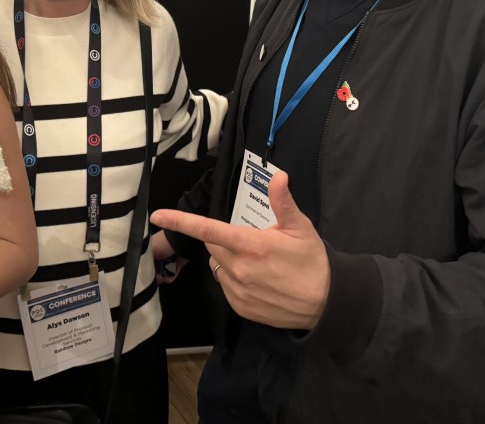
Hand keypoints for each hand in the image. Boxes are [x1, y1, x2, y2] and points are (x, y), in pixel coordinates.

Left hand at [150, 171, 329, 328]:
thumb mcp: (300, 227)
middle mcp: (239, 269)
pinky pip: (226, 286)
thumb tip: (277, 175)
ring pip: (217, 266)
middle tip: (250, 240)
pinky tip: (257, 279)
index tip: (158, 215)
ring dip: (228, 259)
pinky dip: (234, 279)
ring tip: (257, 262)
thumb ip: (283, 201)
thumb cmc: (313, 261)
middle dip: (223, 239)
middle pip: (213, 246)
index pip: (207, 230)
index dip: (180, 221)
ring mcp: (238, 291)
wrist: (326, 304)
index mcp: (250, 246)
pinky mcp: (240, 307)